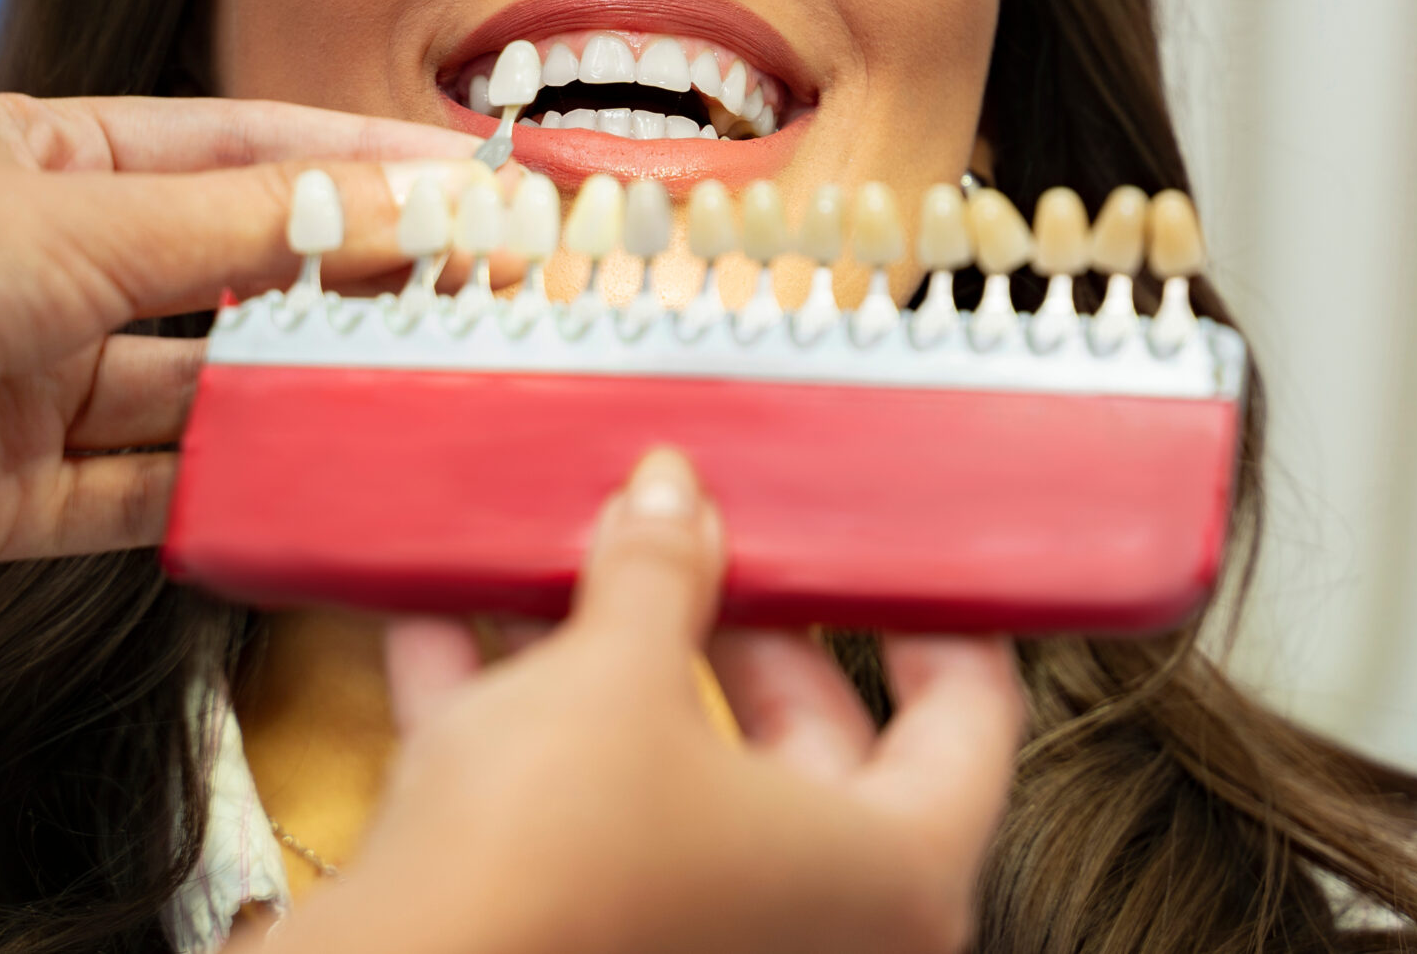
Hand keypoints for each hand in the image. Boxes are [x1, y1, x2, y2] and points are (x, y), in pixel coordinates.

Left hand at [0, 93, 476, 603]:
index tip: (469, 181)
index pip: (250, 155)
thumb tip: (406, 208)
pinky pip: (148, 496)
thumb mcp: (93, 219)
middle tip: (469, 293)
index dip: (362, 168)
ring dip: (292, 394)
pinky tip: (293, 481)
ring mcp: (42, 384)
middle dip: (348, 285)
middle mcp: (59, 272)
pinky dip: (218, 493)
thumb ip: (260, 227)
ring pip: (204, 393)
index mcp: (66, 168)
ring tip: (403, 387)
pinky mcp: (21, 495)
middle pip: (238, 277)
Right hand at [290, 449, 1026, 953]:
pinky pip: (578, 819)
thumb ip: (661, 575)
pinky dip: (520, 728)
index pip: (969, 716)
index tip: (886, 545)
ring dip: (615, 664)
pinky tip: (446, 627)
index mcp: (892, 873)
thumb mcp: (619, 673)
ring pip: (681, 775)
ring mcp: (703, 941)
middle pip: (815, 740)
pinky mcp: (591, 940)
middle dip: (735, 623)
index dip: (931, 610)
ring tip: (570, 559)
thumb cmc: (548, 870)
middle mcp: (817, 926)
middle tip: (700, 534)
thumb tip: (672, 506)